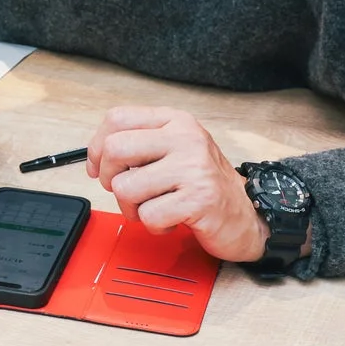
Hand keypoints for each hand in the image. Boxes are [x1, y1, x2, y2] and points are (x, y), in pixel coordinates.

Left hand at [86, 105, 267, 261]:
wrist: (249, 214)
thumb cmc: (203, 185)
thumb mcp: (174, 151)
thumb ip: (139, 146)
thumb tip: (95, 159)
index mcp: (176, 121)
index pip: (117, 119)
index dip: (97, 147)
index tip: (99, 168)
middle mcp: (185, 138)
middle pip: (115, 150)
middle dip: (109, 178)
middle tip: (126, 192)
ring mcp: (194, 168)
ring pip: (126, 187)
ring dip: (132, 209)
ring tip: (155, 208)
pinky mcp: (198, 199)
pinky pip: (148, 215)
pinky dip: (154, 226)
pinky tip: (173, 220)